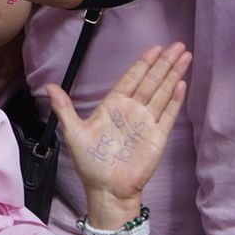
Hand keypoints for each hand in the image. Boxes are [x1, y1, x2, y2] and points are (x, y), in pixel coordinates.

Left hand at [49, 42, 189, 213]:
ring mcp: (147, 122)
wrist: (106, 189)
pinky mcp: (158, 137)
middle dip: (164, 63)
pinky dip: (175, 99)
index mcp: (113, 105)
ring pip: (162, 92)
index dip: (143, 63)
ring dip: (174, 74)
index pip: (132, 78)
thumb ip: (64, 108)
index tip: (155, 48)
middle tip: (178, 44)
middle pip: (151, 80)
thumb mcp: (73, 132)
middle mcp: (132, 110)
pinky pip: (168, 114)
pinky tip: (181, 83)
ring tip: (185, 56)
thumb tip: (49, 86)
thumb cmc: (90, 163)